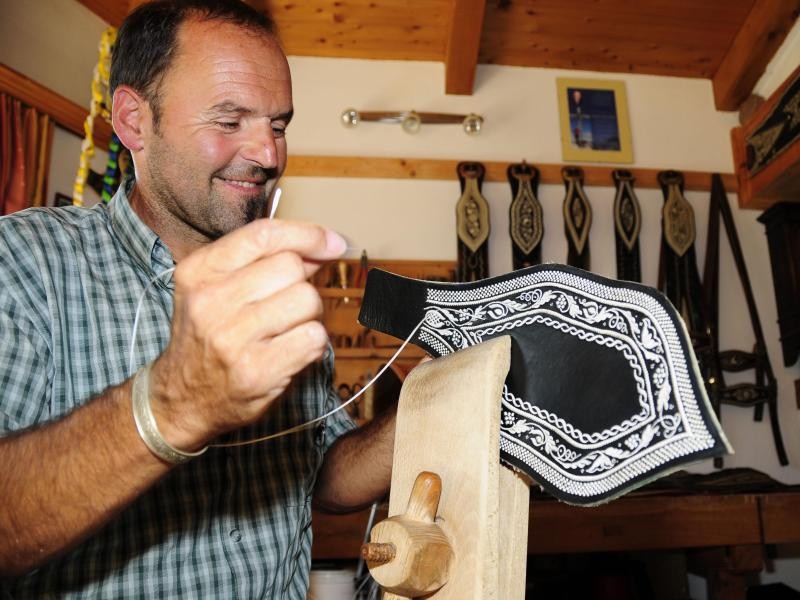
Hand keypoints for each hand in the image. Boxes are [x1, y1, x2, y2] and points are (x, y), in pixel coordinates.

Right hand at [147, 219, 345, 449]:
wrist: (181, 399)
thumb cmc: (207, 337)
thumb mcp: (215, 288)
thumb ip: (264, 262)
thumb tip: (322, 245)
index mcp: (199, 271)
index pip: (263, 235)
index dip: (307, 234)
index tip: (332, 242)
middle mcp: (210, 301)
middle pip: (291, 267)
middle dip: (302, 283)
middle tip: (288, 305)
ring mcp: (232, 338)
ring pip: (307, 300)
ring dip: (310, 315)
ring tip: (287, 329)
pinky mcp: (257, 371)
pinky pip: (314, 337)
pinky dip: (313, 343)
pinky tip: (291, 350)